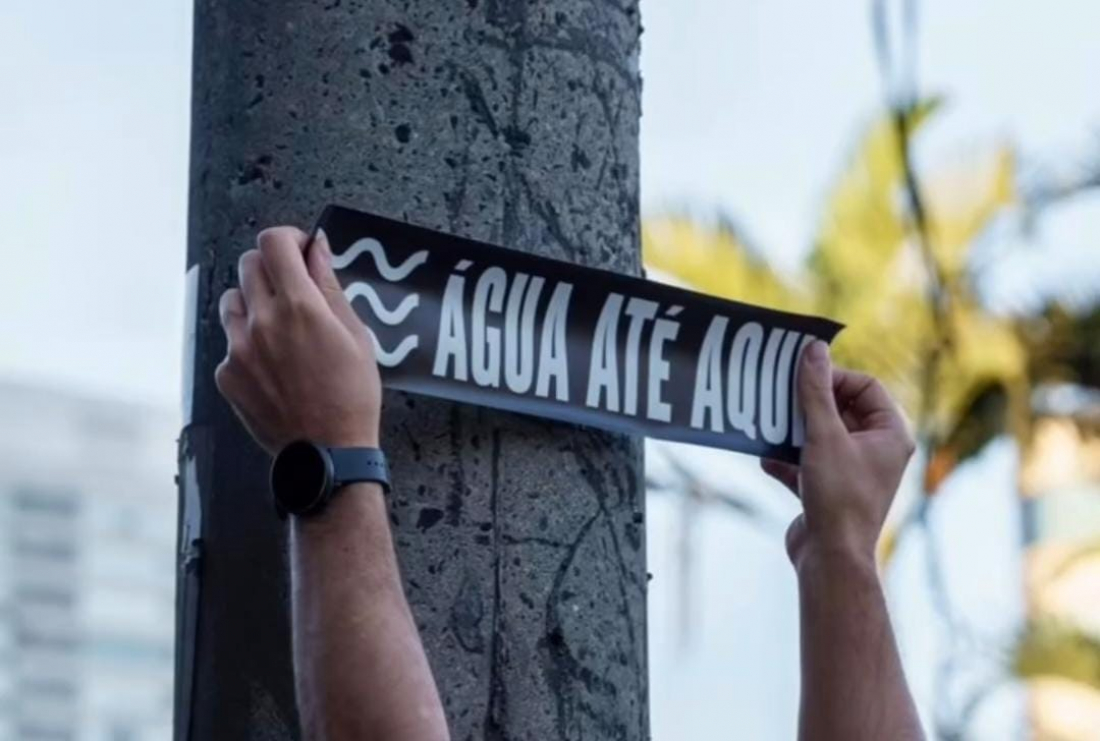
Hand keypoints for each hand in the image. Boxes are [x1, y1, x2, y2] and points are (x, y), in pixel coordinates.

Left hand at [215, 227, 381, 454]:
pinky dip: (249, 342)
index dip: (289, 238)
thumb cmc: (352, 395)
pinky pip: (230, 341)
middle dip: (273, 267)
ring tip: (280, 328)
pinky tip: (274, 365)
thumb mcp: (356, 335)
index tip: (301, 250)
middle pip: (249, 263)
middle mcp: (262, 322)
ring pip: (233, 299)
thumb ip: (330, 287)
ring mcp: (238, 349)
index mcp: (300, 307)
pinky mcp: (226, 374)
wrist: (328, 452)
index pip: (274, 242)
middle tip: (294, 287)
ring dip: (255, 301)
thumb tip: (317, 250)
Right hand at [761, 341, 914, 569]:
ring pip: (821, 436)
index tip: (805, 378)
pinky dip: (787, 459)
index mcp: (890, 435)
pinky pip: (807, 462)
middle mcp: (876, 451)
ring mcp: (852, 472)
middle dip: (809, 404)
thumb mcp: (824, 436)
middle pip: (842, 409)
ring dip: (794, 430)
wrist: (829, 559)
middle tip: (783, 395)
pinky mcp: (829, 490)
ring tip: (770, 423)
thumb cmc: (838, 497)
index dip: (835, 377)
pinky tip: (765, 457)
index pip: (866, 387)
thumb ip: (816, 392)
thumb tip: (814, 350)